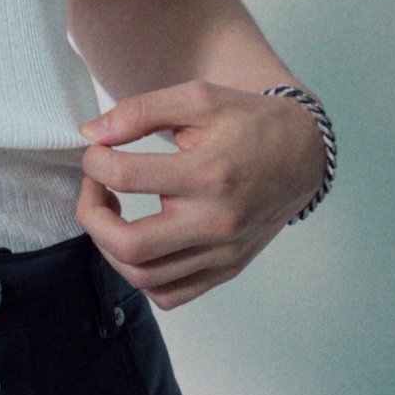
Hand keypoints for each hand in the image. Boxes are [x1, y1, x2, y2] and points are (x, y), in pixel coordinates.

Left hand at [75, 79, 323, 308]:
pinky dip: (141, 275)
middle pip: (129, 245)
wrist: (303, 153)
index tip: (96, 149)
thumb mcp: (198, 98)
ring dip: (109, 246)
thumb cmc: (248, 121)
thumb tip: (91, 134)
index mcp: (209, 173)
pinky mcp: (227, 269)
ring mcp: (223, 253)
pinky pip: (170, 295)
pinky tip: (138, 241)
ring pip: (144, 277)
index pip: (125, 177)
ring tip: (112, 212)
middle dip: (91, 215)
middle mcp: (217, 222)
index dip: (94, 161)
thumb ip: (140, 111)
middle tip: (93, 187)